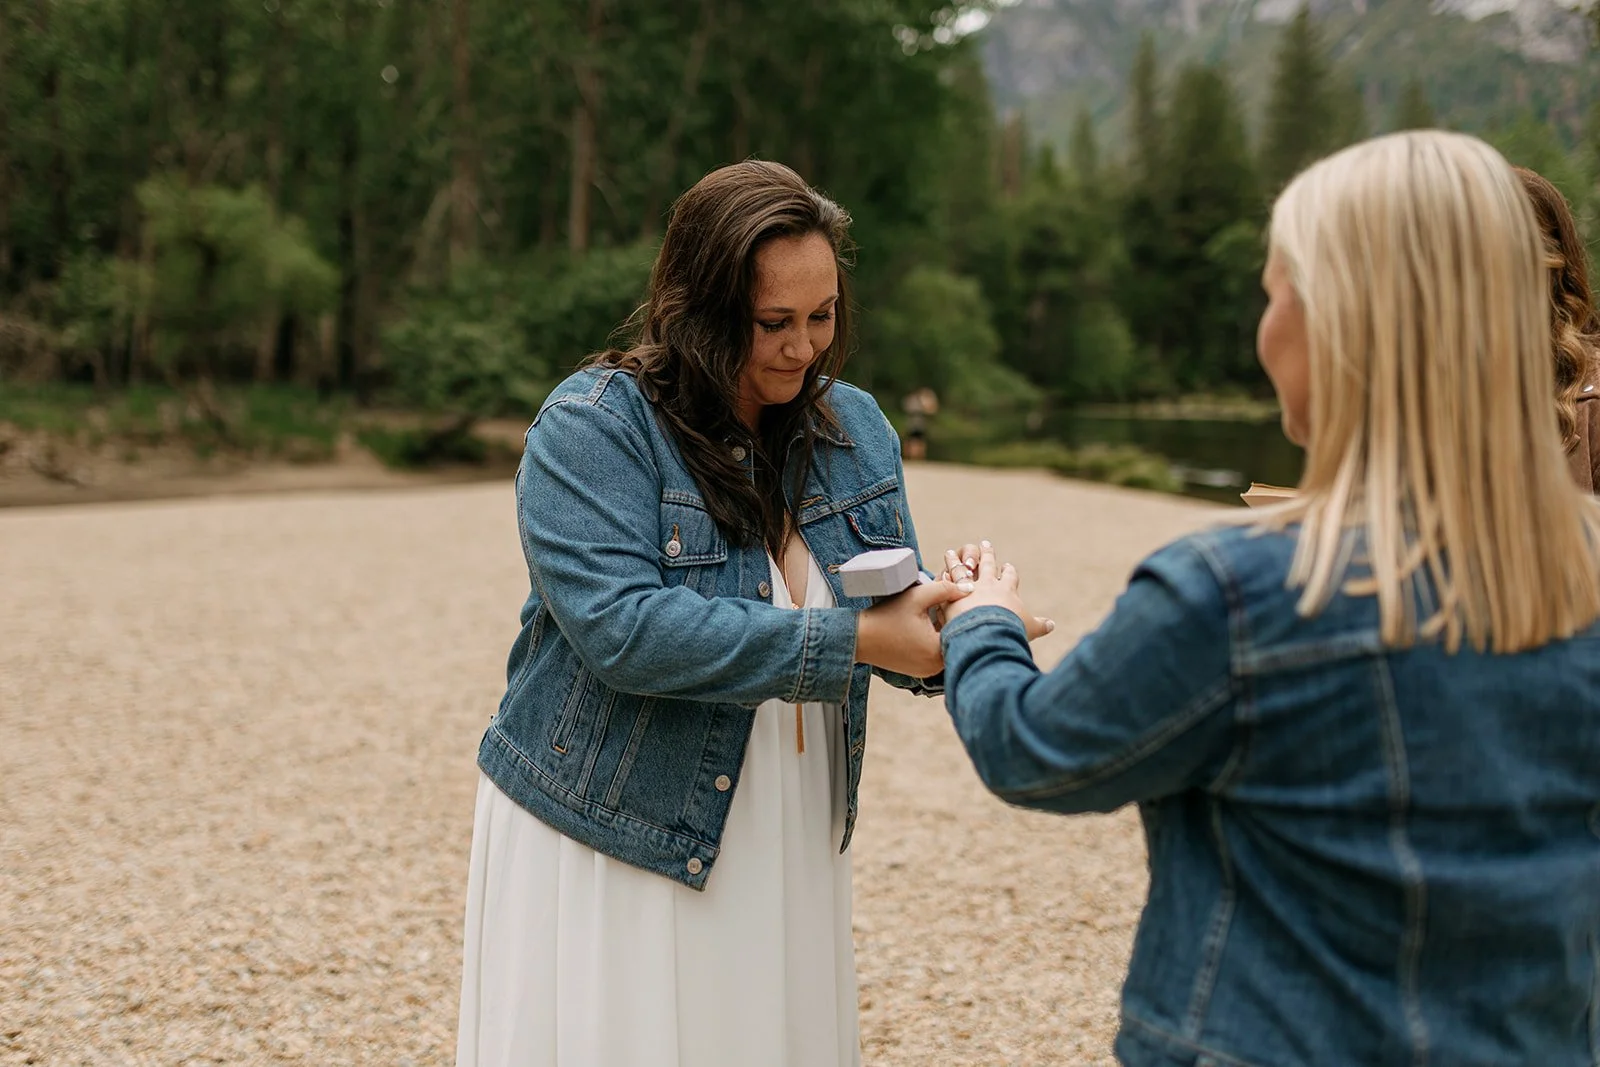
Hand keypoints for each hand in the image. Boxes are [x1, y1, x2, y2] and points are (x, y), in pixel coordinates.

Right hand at [856, 579, 971, 676]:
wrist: (859, 638)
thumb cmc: (886, 616)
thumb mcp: (916, 597)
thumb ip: (945, 589)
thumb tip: (970, 587)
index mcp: (937, 651)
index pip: (962, 629)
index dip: (958, 612)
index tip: (946, 601)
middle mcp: (935, 667)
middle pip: (954, 639)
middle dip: (950, 621)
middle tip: (937, 606)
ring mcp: (927, 671)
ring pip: (944, 647)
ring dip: (942, 632)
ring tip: (929, 616)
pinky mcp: (919, 671)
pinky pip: (934, 654)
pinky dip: (932, 641)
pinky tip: (921, 628)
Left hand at [941, 540, 1054, 639]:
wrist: (989, 633)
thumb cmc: (1011, 630)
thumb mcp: (1030, 628)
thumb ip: (1040, 625)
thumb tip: (1052, 625)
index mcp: (1007, 590)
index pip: (1009, 577)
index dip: (1009, 571)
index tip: (1008, 566)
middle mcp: (987, 585)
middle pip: (987, 565)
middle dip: (986, 555)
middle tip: (984, 544)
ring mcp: (969, 588)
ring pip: (961, 569)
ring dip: (956, 560)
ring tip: (951, 552)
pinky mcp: (952, 597)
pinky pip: (946, 584)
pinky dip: (943, 579)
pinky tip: (940, 573)